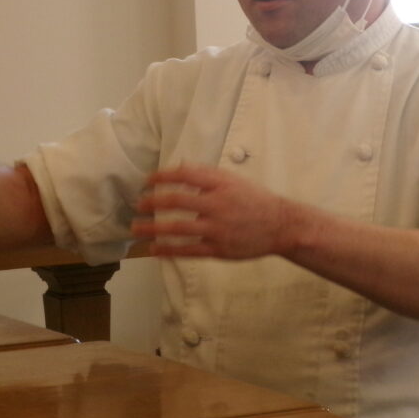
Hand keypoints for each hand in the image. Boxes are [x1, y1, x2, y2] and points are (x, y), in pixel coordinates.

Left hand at [131, 164, 295, 258]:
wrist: (282, 226)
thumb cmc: (256, 201)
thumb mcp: (235, 181)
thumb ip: (209, 175)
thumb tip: (181, 168)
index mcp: (222, 185)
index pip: (186, 175)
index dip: (163, 176)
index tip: (148, 180)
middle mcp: (218, 205)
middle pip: (177, 201)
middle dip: (153, 201)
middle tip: (138, 203)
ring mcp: (217, 228)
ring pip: (178, 228)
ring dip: (153, 228)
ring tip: (136, 228)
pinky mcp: (218, 249)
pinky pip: (188, 250)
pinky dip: (169, 250)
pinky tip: (154, 249)